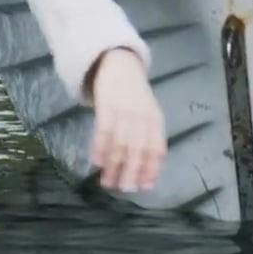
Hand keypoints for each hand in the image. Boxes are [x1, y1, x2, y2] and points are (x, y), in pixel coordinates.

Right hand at [86, 51, 165, 193]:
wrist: (120, 64)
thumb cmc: (135, 96)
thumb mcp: (149, 113)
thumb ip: (150, 137)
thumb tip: (150, 169)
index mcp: (155, 120)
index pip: (156, 148)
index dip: (151, 169)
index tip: (145, 187)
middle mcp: (142, 117)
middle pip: (138, 149)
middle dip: (132, 171)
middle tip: (125, 189)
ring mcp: (124, 111)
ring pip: (120, 143)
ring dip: (114, 165)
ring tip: (108, 182)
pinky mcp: (107, 105)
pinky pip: (104, 130)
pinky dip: (100, 147)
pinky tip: (96, 162)